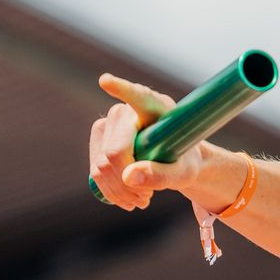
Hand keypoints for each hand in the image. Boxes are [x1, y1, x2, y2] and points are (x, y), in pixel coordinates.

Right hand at [86, 73, 207, 209]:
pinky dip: (110, 191)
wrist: (176, 161)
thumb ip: (162, 174)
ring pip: (100, 166)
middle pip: (113, 152)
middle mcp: (125, 111)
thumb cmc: (184, 159)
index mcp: (156, 108)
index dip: (122, 89)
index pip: (138, 96)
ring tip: (143, 198)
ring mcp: (107, 124)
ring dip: (120, 191)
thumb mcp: (184, 172)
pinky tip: (128, 198)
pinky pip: (94, 172)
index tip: (106, 81)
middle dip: (127, 182)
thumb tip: (129, 177)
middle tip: (149, 197)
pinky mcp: (97, 140)